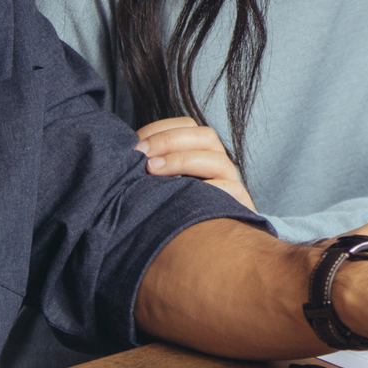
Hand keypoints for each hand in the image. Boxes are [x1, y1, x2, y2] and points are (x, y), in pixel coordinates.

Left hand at [135, 116, 252, 210]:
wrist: (209, 242)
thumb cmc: (177, 208)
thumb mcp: (164, 182)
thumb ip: (153, 165)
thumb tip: (129, 154)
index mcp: (203, 150)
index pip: (188, 126)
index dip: (161, 129)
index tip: (136, 143)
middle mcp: (219, 161)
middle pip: (205, 136)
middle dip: (169, 141)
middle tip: (142, 155)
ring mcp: (231, 180)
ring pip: (216, 160)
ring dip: (182, 161)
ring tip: (153, 171)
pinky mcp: (238, 202)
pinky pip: (228, 190)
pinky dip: (206, 188)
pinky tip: (181, 193)